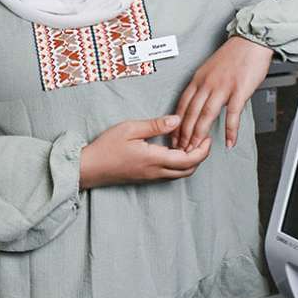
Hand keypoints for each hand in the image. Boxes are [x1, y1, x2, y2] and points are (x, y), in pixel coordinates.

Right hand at [79, 116, 211, 189]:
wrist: (90, 168)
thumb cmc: (106, 147)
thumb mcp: (130, 129)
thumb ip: (155, 125)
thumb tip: (177, 120)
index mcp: (155, 159)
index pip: (189, 159)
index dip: (203, 150)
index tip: (207, 137)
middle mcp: (156, 171)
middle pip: (189, 170)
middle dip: (201, 156)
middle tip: (203, 139)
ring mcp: (151, 177)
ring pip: (180, 174)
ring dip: (191, 161)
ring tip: (191, 143)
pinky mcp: (146, 177)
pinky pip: (170, 173)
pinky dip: (179, 164)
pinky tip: (174, 151)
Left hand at [173, 36, 273, 151]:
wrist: (251, 42)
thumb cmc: (232, 55)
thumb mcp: (209, 69)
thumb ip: (203, 85)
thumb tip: (198, 101)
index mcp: (198, 79)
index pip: (182, 105)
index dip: (176, 123)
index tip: (173, 136)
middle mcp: (206, 84)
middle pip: (191, 113)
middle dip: (184, 134)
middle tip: (181, 149)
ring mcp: (222, 87)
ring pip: (206, 115)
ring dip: (200, 135)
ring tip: (196, 149)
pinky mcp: (239, 90)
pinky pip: (232, 114)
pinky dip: (230, 130)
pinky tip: (229, 141)